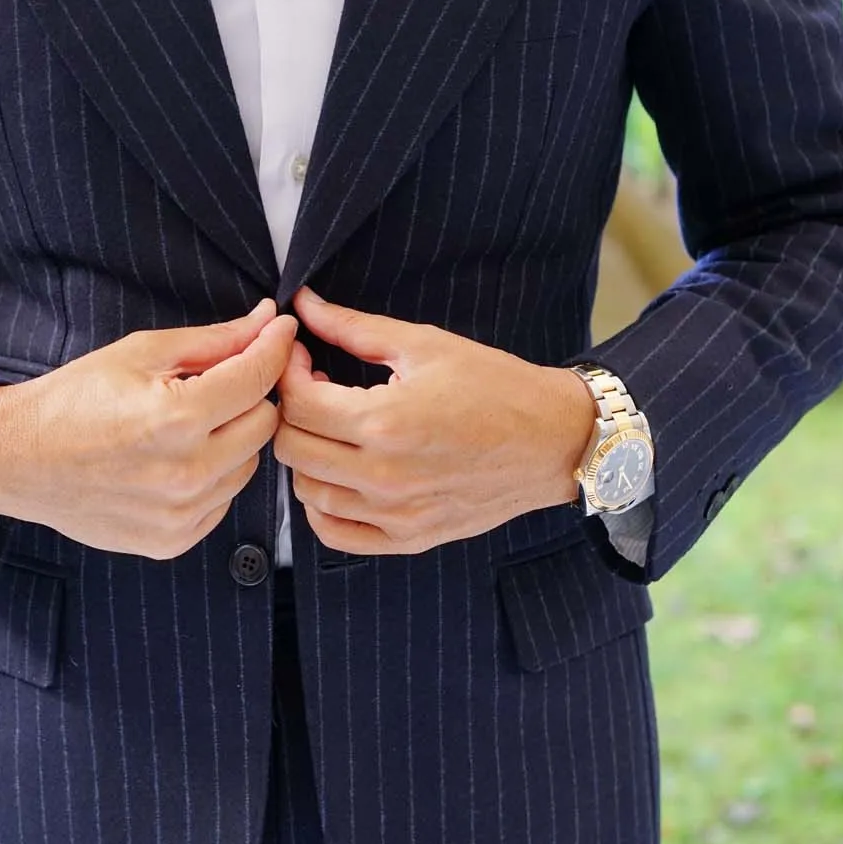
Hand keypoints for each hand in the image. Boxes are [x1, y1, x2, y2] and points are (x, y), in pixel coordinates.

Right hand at [0, 300, 297, 558]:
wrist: (18, 460)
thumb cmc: (73, 401)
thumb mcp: (140, 354)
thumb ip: (213, 341)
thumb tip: (267, 322)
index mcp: (175, 418)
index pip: (257, 378)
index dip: (274, 346)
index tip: (280, 331)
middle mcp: (185, 472)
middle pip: (264, 423)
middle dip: (249, 395)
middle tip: (217, 382)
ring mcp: (181, 514)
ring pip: (249, 464)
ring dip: (231, 438)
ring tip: (185, 424)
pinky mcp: (173, 541)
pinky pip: (223, 500)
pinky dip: (211, 476)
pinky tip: (174, 460)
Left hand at [273, 287, 596, 556]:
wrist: (554, 440)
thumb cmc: (497, 387)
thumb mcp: (426, 345)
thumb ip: (355, 328)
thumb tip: (304, 305)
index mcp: (387, 422)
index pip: (299, 403)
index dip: (287, 372)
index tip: (301, 357)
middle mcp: (386, 476)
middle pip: (292, 449)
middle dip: (290, 412)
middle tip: (312, 389)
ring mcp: (396, 514)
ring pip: (307, 492)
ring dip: (305, 456)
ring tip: (330, 429)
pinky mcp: (408, 538)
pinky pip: (335, 533)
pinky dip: (322, 506)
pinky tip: (338, 474)